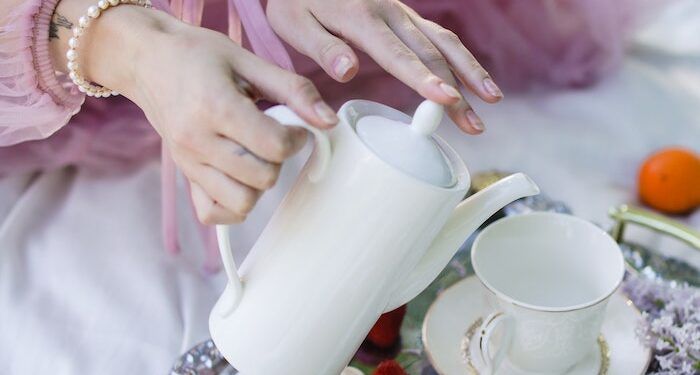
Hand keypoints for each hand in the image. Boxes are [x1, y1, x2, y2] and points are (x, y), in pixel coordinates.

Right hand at [50, 3, 337, 223]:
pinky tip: (240, 179)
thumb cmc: (196, 55)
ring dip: (258, 184)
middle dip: (279, 160)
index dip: (298, 139)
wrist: (146, 60)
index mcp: (216, 107)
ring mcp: (187, 163)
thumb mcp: (247, 60)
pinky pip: (212, 214)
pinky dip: (233, 205)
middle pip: (262, 178)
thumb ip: (293, 90)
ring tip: (255, 156)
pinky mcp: (183, 175)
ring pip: (241, 203)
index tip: (295, 127)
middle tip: (273, 138)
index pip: (274, 146)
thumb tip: (328, 120)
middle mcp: (197, 141)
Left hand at [266, 0, 502, 133]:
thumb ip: (323, 47)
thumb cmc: (296, 1)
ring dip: (470, 72)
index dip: (424, 79)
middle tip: (475, 123)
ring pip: (444, 42)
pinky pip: (439, 36)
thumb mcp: (294, 23)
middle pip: (431, 53)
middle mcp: (389, 13)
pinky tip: (474, 79)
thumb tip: (347, 71)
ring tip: (492, 100)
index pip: (398, 55)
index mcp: (361, 18)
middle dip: (458, 89)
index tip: (448, 99)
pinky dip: (460, 58)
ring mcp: (401, 14)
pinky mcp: (405, 18)